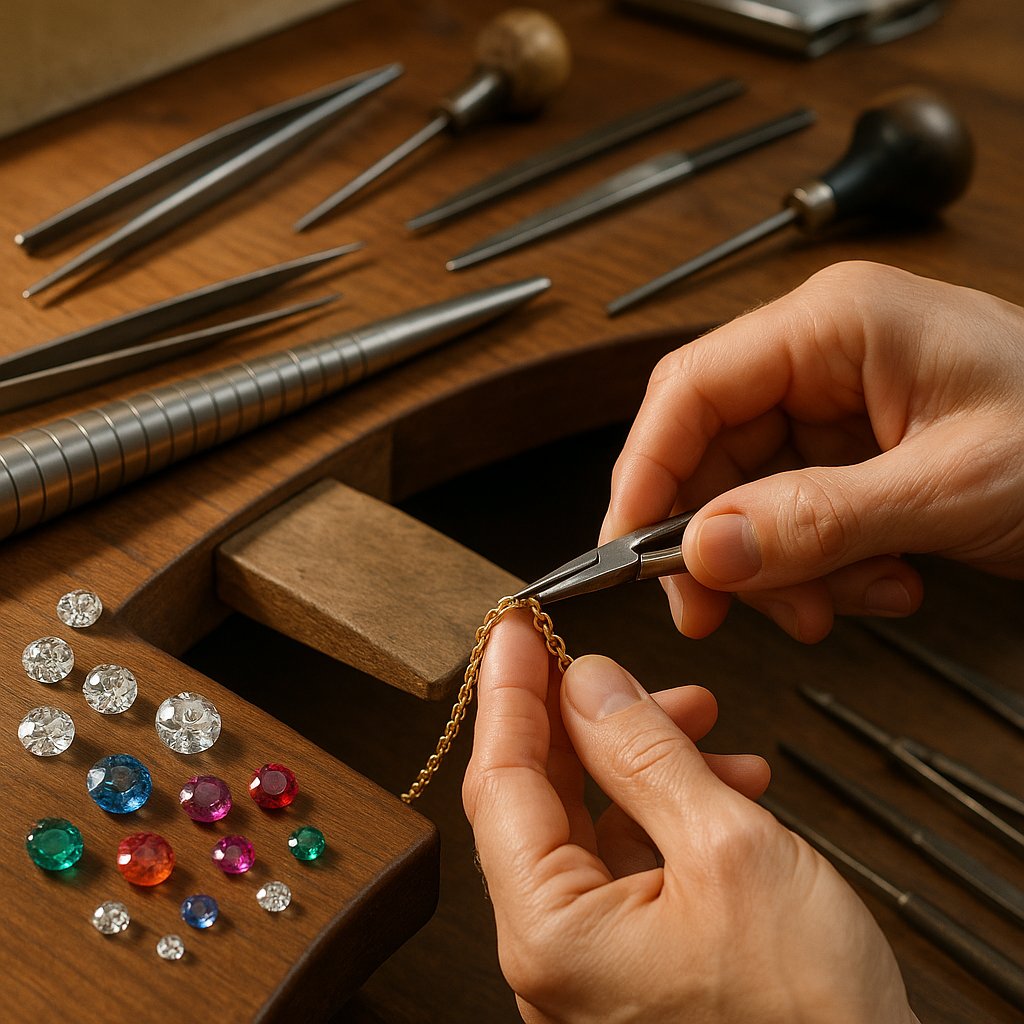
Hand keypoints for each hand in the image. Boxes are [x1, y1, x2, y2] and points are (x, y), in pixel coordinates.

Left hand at [463, 610, 917, 1022]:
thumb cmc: (808, 1023)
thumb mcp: (729, 850)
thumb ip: (647, 756)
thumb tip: (591, 685)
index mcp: (551, 934)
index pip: (501, 781)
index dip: (509, 692)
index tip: (515, 630)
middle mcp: (556, 957)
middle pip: (541, 799)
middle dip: (589, 721)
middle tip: (616, 667)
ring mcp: (594, 965)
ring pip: (593, 824)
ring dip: (644, 760)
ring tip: (703, 724)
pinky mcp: (637, 966)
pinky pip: (631, 861)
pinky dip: (669, 810)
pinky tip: (724, 784)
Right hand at [601, 262, 1023, 640]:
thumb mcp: (953, 487)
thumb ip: (819, 520)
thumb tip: (702, 549)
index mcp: (834, 324)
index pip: (690, 388)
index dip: (644, 472)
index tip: (628, 550)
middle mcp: (822, 356)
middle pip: (710, 450)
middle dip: (719, 540)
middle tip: (718, 611)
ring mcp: (837, 404)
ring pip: (748, 494)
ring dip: (781, 565)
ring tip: (850, 600)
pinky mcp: (854, 450)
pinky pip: (796, 515)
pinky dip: (822, 566)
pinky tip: (883, 581)